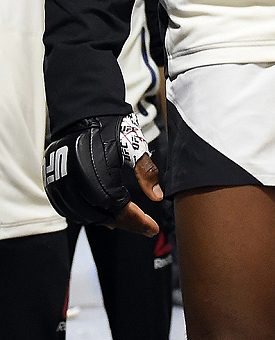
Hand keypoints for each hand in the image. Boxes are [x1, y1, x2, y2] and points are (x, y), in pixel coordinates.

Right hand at [44, 113, 160, 235]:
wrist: (83, 112)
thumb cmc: (111, 127)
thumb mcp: (133, 147)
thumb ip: (146, 172)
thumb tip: (156, 197)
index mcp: (97, 175)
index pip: (119, 209)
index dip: (137, 221)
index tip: (152, 227)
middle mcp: (76, 183)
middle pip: (102, 216)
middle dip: (125, 223)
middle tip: (143, 225)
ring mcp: (61, 184)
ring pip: (84, 216)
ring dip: (105, 220)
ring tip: (123, 220)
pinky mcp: (53, 182)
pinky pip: (68, 209)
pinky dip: (85, 214)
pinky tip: (99, 213)